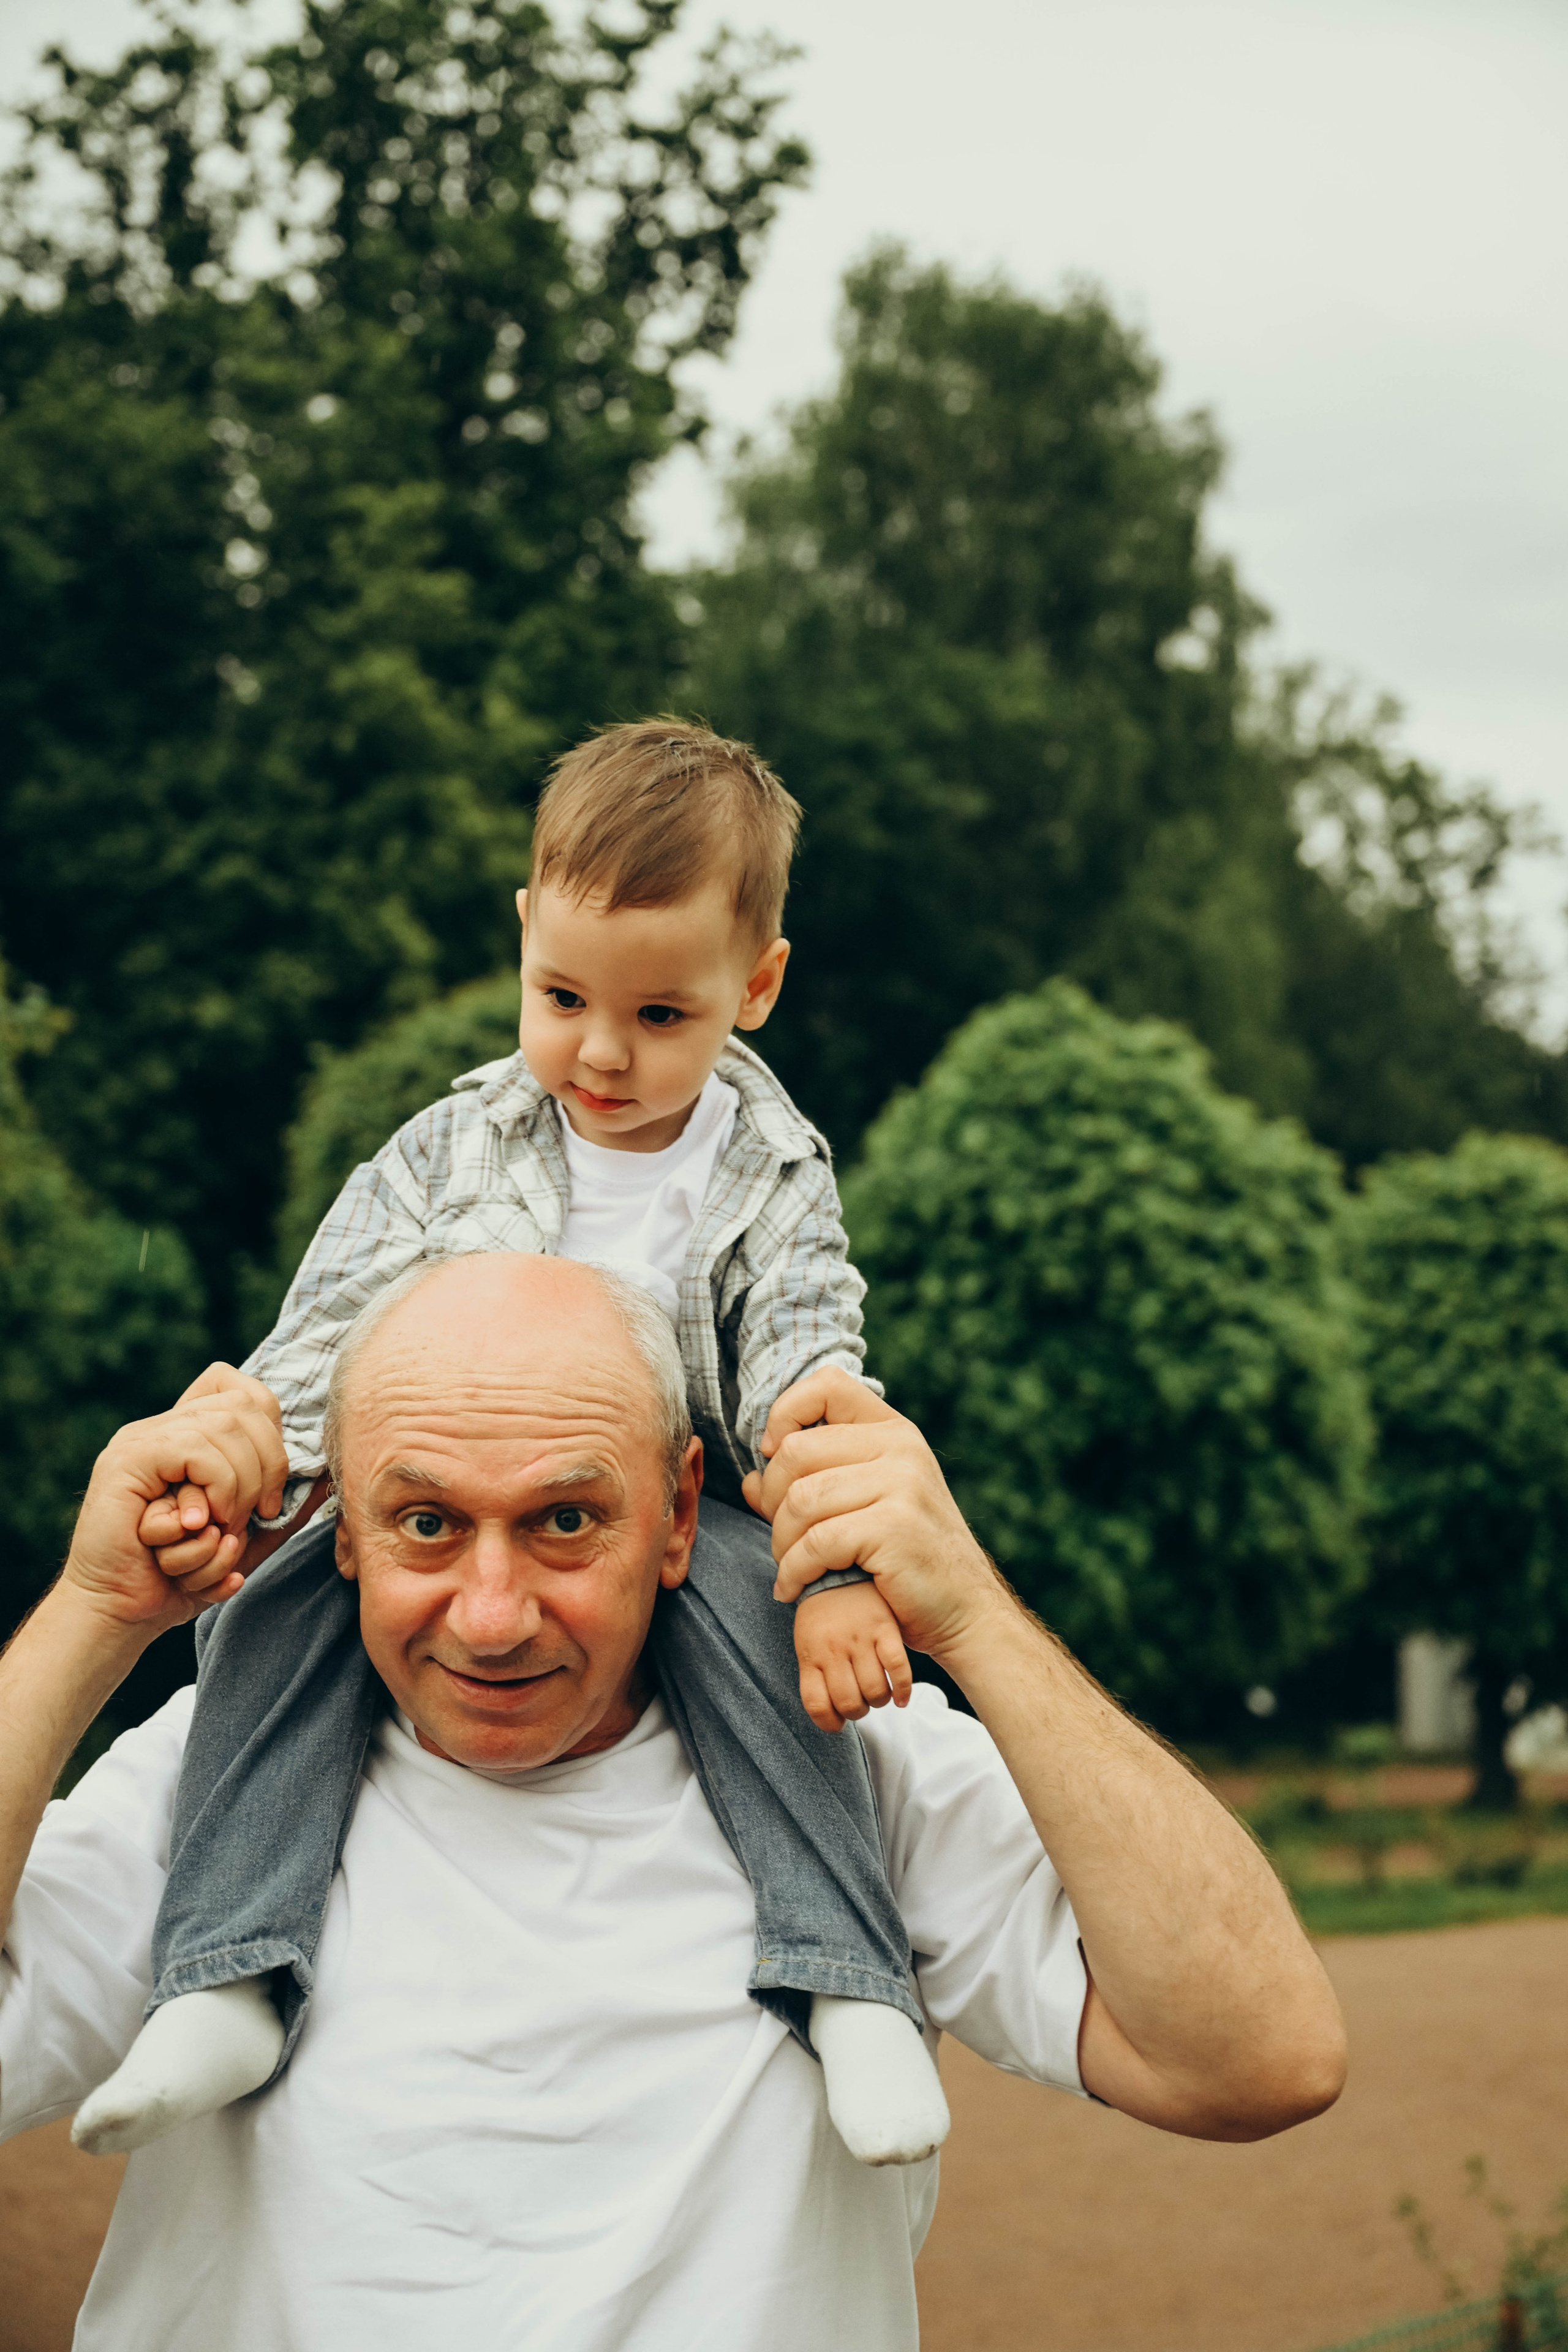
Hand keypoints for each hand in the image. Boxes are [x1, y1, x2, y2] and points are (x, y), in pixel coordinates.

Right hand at [66, 1364, 287, 1637]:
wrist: (118, 1615)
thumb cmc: (177, 1580)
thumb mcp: (243, 1540)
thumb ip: (280, 1509)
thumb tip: (324, 1476)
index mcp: (188, 1438)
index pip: (245, 1393)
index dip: (272, 1433)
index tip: (268, 1494)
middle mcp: (163, 1428)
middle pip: (244, 1407)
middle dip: (267, 1466)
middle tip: (251, 1519)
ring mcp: (141, 1439)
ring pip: (224, 1426)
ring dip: (238, 1489)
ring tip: (219, 1531)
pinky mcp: (127, 1459)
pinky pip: (194, 1451)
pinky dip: (213, 1491)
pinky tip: (198, 1528)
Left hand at [743, 1368, 1004, 1665]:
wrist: (967, 1612)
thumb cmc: (908, 1561)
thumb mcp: (865, 1508)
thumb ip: (811, 1486)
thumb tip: (750, 1481)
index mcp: (894, 1432)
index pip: (827, 1385)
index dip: (784, 1413)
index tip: (773, 1456)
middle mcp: (901, 1448)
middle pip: (797, 1450)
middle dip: (771, 1498)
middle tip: (779, 1534)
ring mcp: (902, 1485)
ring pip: (801, 1499)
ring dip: (780, 1542)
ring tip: (788, 1567)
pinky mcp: (895, 1528)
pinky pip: (816, 1542)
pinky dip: (793, 1571)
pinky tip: (792, 1588)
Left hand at [793, 1577, 912, 1733]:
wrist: (840, 1569)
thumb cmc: (822, 1613)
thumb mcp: (808, 1642)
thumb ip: (816, 1673)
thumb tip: (831, 1714)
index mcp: (811, 1654)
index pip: (817, 1705)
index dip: (830, 1723)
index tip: (838, 1723)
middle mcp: (834, 1649)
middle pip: (849, 1703)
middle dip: (857, 1712)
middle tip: (861, 1704)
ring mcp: (860, 1639)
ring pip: (875, 1691)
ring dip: (879, 1702)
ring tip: (878, 1695)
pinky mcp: (885, 1628)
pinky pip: (898, 1669)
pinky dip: (903, 1691)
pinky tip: (901, 1698)